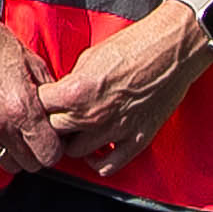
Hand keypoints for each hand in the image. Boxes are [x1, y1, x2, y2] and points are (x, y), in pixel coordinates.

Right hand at [0, 14, 63, 175]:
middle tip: (36, 137)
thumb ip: (48, 94)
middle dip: (37, 153)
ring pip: (6, 163)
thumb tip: (61, 113)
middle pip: (29, 164)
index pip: (49, 154)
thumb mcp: (32, 62)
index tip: (54, 138)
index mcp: (22, 108)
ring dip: (15, 154)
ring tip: (16, 136)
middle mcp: (0, 124)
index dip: (55, 148)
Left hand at [40, 4, 212, 176]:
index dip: (39, 102)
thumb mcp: (90, 57)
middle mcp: (91, 115)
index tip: (43, 101)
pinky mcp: (136, 140)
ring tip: (75, 133)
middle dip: (51, 124)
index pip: (39, 107)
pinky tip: (96, 152)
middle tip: (56, 117)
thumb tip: (61, 95)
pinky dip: (97, 163)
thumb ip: (72, 81)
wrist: (173, 49)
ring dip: (73, 142)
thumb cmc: (134, 45)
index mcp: (76, 91)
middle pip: (53, 132)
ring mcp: (114, 131)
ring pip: (75, 152)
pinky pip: (108, 166)